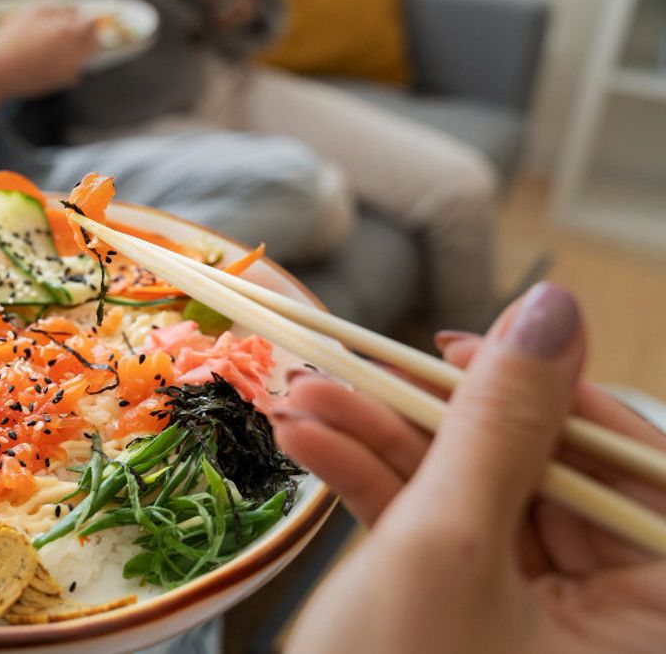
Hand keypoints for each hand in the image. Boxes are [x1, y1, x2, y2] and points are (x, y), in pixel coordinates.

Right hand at [0, 6, 97, 100]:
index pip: (92, 23)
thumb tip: (75, 8)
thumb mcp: (34, 12)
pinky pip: (74, 69)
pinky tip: (47, 61)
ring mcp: (71, 69)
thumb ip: (59, 7)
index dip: (83, 18)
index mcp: (68, 32)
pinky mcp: (64, 82)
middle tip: (70, 31)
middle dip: (87, 34)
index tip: (74, 18)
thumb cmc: (12, 39)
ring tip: (52, 46)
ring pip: (85, 55)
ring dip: (77, 49)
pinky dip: (66, 64)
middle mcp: (75, 52)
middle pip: (95, 41)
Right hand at [271, 283, 665, 653]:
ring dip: (382, 445)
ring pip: (473, 496)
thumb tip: (552, 311)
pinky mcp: (469, 616)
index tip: (469, 346)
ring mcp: (535, 619)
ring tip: (302, 402)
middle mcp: (614, 617)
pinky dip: (374, 492)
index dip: (549, 393)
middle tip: (355, 363)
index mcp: (656, 613)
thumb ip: (500, 424)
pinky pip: (435, 534)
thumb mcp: (445, 548)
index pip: (631, 466)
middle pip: (535, 472)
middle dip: (428, 417)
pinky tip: (313, 448)